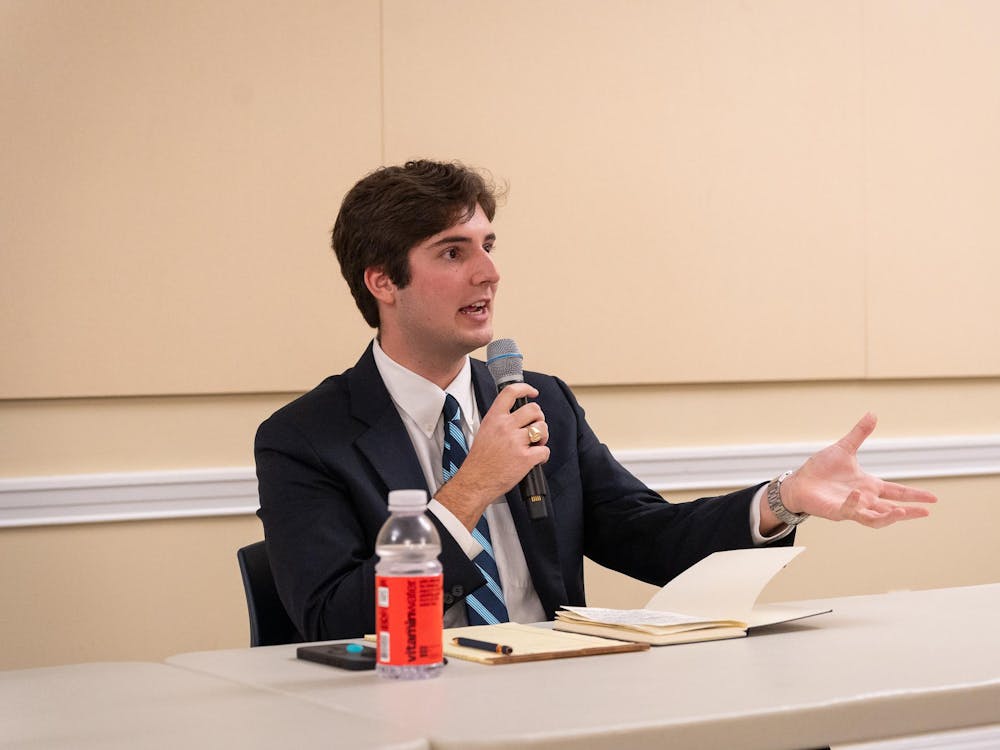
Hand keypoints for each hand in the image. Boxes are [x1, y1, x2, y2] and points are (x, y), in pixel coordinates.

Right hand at [434, 382, 548, 529]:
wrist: (475, 482)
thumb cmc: (479, 461)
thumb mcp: (484, 432)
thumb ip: (499, 422)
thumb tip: (515, 418)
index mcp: (494, 418)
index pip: (511, 392)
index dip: (525, 389)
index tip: (532, 392)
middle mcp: (505, 427)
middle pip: (534, 409)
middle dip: (539, 418)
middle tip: (534, 427)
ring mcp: (516, 442)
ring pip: (542, 428)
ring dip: (543, 436)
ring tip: (535, 444)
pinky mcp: (525, 458)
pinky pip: (545, 450)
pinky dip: (543, 455)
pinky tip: (535, 459)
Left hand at [771, 413, 936, 529]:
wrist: (799, 481)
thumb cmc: (821, 469)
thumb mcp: (844, 449)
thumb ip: (860, 433)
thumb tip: (873, 413)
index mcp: (870, 485)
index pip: (897, 492)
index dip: (914, 495)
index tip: (934, 498)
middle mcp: (864, 499)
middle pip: (892, 510)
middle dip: (909, 511)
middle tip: (926, 511)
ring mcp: (852, 507)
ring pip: (876, 518)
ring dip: (889, 517)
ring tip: (902, 512)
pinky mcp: (837, 511)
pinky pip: (850, 511)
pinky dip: (854, 503)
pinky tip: (858, 493)